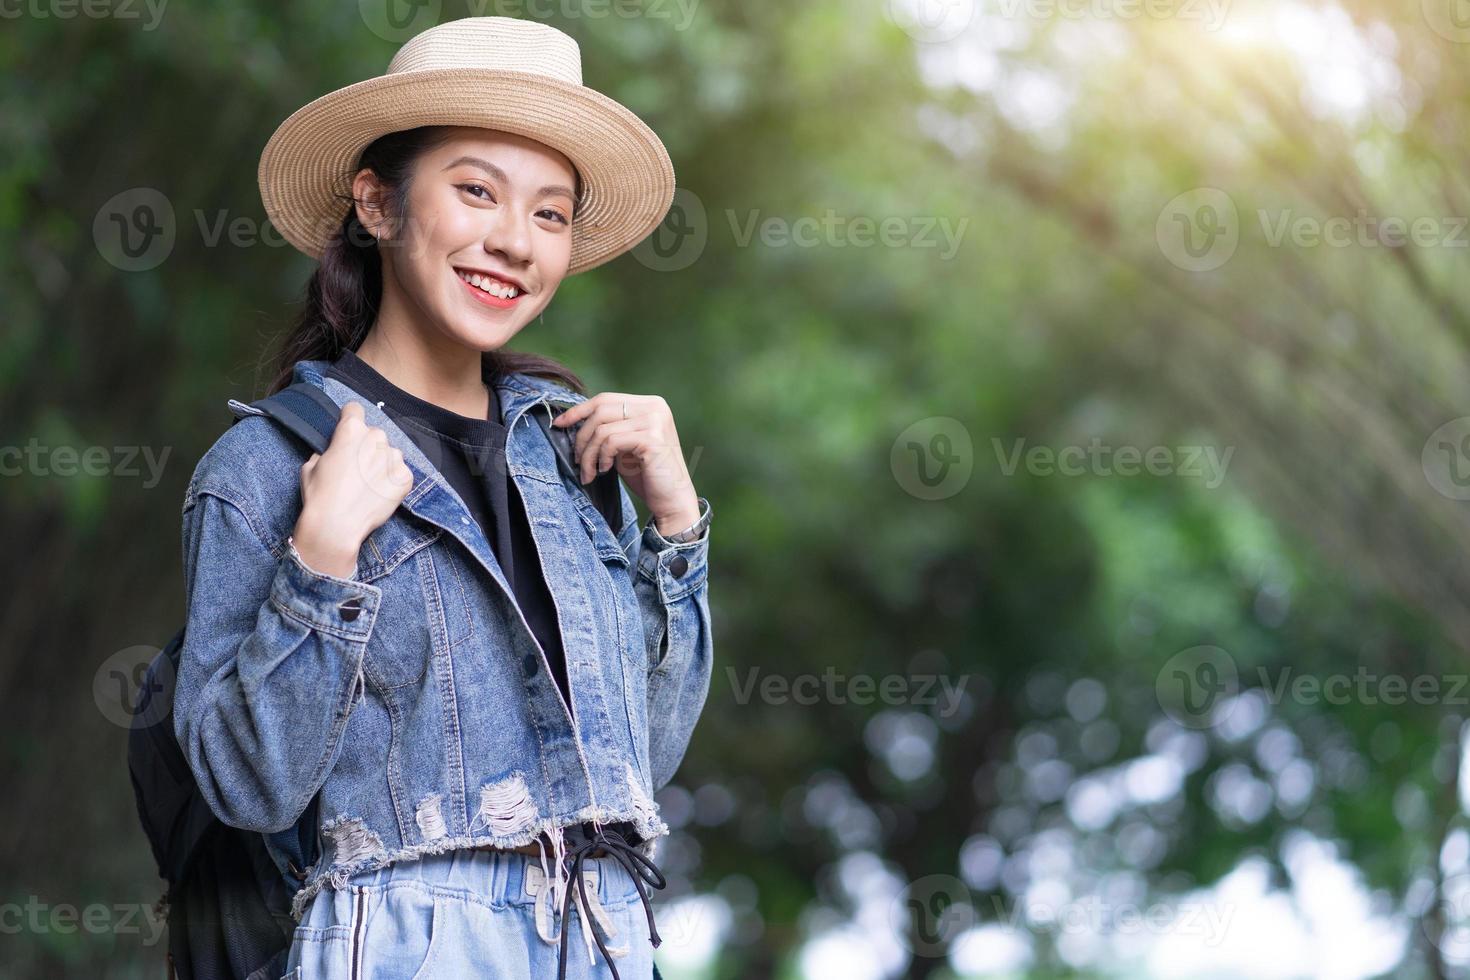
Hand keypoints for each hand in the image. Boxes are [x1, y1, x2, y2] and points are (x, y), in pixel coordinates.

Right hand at [291, 401, 413, 576]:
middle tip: (356, 467)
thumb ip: (327, 450)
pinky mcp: (406, 477)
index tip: (348, 431)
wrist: (337, 526)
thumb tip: (333, 451)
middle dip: (366, 446)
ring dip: (381, 463)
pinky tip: (378, 493)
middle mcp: (376, 438)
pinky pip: (400, 472)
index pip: (355, 409)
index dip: (349, 419)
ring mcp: (393, 457)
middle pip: (373, 434)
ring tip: (368, 484)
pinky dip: (392, 480)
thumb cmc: (320, 495)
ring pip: (389, 453)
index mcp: (351, 430)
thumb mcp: (311, 465)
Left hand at [552, 392, 699, 533]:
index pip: (605, 399)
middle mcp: (655, 407)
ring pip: (602, 429)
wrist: (673, 501)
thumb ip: (609, 428)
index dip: (578, 410)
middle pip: (601, 410)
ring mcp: (655, 421)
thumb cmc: (648, 475)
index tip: (558, 424)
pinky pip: (611, 442)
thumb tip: (572, 420)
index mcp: (650, 404)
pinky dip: (602, 458)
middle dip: (582, 437)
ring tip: (591, 472)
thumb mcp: (625, 445)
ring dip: (589, 453)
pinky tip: (606, 471)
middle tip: (579, 461)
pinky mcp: (652, 438)